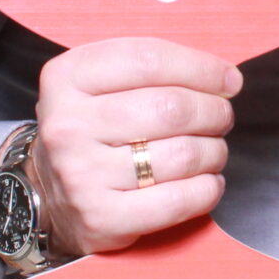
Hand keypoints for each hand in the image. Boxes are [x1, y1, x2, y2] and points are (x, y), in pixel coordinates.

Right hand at [29, 38, 239, 254]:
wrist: (49, 196)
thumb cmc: (92, 131)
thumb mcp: (99, 85)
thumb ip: (152, 70)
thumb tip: (225, 80)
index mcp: (66, 78)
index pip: (149, 60)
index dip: (202, 68)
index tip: (229, 80)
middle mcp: (67, 125)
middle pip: (171, 108)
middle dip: (213, 112)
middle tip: (221, 119)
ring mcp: (81, 174)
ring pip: (182, 154)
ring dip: (213, 151)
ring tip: (212, 151)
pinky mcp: (100, 218)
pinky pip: (177, 201)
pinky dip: (207, 189)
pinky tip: (207, 182)